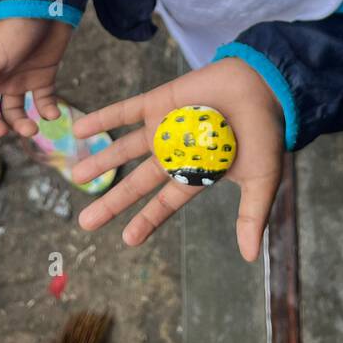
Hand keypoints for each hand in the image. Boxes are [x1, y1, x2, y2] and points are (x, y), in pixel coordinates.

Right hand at [0, 17, 72, 137]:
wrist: (46, 5)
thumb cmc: (13, 28)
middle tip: (4, 131)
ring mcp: (20, 78)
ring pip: (15, 112)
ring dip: (21, 124)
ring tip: (33, 128)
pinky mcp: (42, 76)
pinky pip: (43, 101)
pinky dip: (47, 110)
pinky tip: (52, 114)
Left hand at [69, 57, 285, 261]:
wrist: (264, 85)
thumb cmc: (266, 132)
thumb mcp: (261, 179)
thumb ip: (252, 215)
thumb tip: (250, 257)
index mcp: (196, 173)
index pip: (166, 203)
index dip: (147, 221)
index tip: (127, 240)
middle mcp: (174, 152)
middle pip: (137, 182)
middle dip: (112, 202)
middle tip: (85, 222)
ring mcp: (164, 127)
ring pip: (125, 149)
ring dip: (101, 161)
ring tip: (76, 177)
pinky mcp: (158, 102)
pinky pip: (125, 112)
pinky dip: (102, 119)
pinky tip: (78, 129)